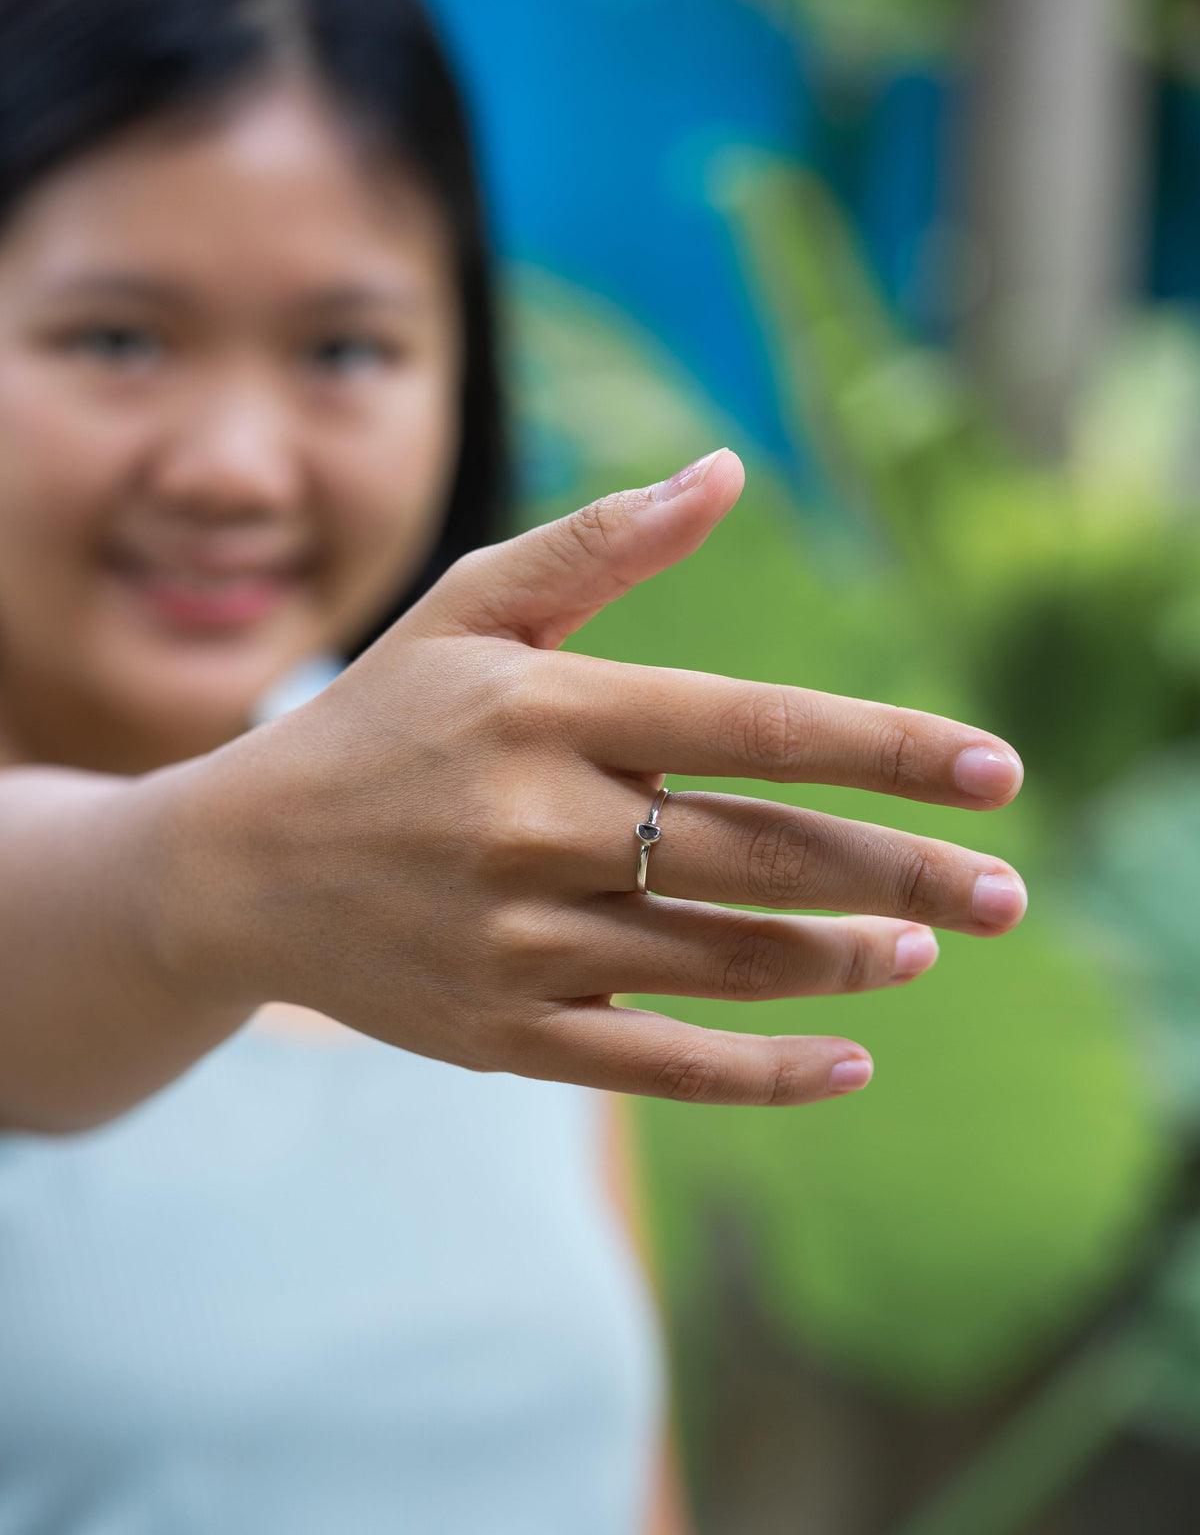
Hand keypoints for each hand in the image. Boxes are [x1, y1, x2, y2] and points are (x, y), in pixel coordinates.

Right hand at [156, 450, 1025, 1105]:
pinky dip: (766, 1073)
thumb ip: (601, 544)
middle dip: (906, 876)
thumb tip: (726, 471)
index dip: (885, 748)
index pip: (750, 726)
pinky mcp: (508, 1033)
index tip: (995, 769)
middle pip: (764, 855)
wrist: (241, 869)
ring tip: (927, 951)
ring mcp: (523, 942)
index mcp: (545, 710)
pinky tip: (849, 1064)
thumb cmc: (379, 721)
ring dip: (848, 962)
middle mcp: (540, 828)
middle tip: (1008, 894)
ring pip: (728, 962)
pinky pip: (662, 1064)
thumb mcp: (469, 609)